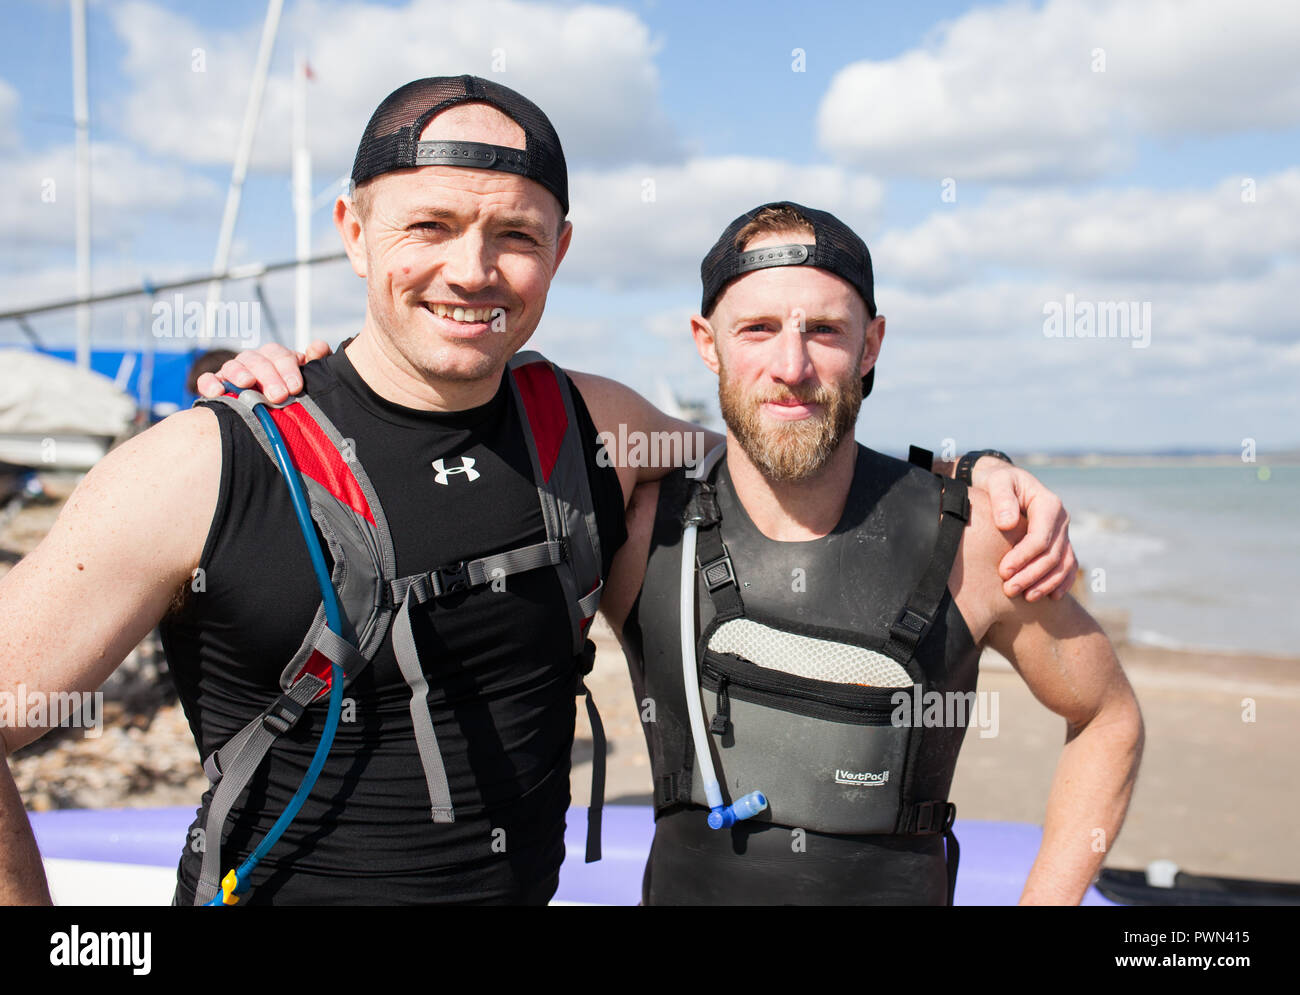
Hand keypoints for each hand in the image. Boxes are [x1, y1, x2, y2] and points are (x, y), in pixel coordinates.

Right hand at [195, 340, 332, 402]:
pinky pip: (207, 380)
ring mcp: (232, 372)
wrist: (267, 413)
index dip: (288, 368)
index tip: (296, 387)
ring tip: (247, 384)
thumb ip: (314, 363)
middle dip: (268, 376)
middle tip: (279, 396)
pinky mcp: (215, 385)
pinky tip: (217, 392)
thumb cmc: (289, 393)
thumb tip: (319, 347)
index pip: (279, 355)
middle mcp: (253, 362)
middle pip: (257, 360)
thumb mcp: (305, 379)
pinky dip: (209, 383)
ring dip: (239, 373)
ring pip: (232, 365)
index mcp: (275, 358)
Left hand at [971, 458, 1076, 601]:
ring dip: (1046, 583)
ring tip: (1026, 597)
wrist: (1005, 482)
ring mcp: (1063, 533)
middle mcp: (1061, 520)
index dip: (1023, 557)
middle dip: (1031, 575)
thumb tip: (1008, 523)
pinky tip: (1051, 597)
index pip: (1040, 538)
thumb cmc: (999, 482)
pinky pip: (1069, 566)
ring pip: (1063, 564)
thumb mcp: (998, 482)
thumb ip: (1002, 499)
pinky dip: (1062, 582)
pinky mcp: (1061, 543)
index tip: (1003, 571)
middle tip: (1008, 590)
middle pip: (1052, 555)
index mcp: (1049, 504)